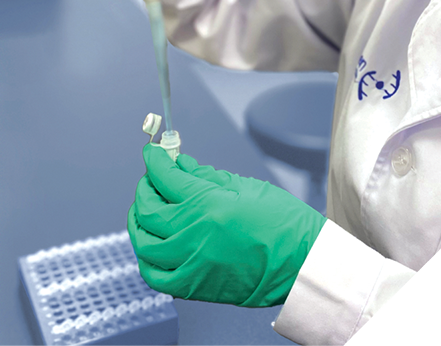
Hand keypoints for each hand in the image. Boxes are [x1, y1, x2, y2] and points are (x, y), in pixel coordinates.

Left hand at [127, 143, 325, 307]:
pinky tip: (151, 247)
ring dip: (138, 221)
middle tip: (152, 179)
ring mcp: (190, 263)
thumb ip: (206, 176)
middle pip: (148, 208)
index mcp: (208, 205)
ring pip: (144, 241)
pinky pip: (155, 276)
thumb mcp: (246, 188)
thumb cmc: (284, 225)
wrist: (302, 264)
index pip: (165, 177)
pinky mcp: (193, 286)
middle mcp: (193, 234)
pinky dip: (146, 259)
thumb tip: (181, 164)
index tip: (152, 154)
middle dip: (145, 187)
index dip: (154, 161)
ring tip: (145, 210)